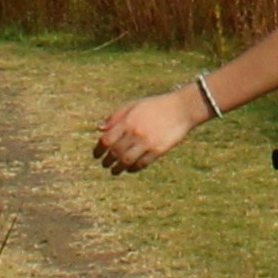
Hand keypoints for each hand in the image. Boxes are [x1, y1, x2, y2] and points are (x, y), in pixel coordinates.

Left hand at [91, 86, 210, 174]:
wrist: (181, 109)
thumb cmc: (155, 106)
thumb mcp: (134, 106)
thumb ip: (116, 117)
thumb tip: (99, 130)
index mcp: (127, 120)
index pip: (106, 140)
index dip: (98, 150)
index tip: (96, 155)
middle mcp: (135, 132)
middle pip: (115, 152)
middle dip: (107, 161)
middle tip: (105, 164)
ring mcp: (147, 142)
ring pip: (126, 161)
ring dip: (118, 168)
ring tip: (115, 170)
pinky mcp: (158, 150)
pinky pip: (142, 164)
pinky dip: (133, 168)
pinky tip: (131, 168)